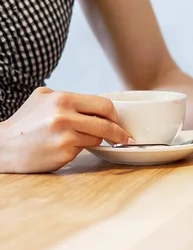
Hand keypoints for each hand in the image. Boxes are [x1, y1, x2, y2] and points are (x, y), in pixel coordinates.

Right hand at [0, 87, 131, 172]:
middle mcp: (65, 115)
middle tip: (125, 136)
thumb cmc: (25, 122)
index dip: (114, 114)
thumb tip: (96, 103)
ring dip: (101, 140)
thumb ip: (69, 97)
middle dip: (119, 130)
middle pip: (107, 122)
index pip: (104, 104)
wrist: (3, 146)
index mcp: (62, 98)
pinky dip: (86, 148)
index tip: (118, 120)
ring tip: (95, 140)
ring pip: (99, 137)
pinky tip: (75, 147)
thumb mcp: (43, 98)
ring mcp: (65, 135)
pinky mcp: (64, 152)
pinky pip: (87, 149)